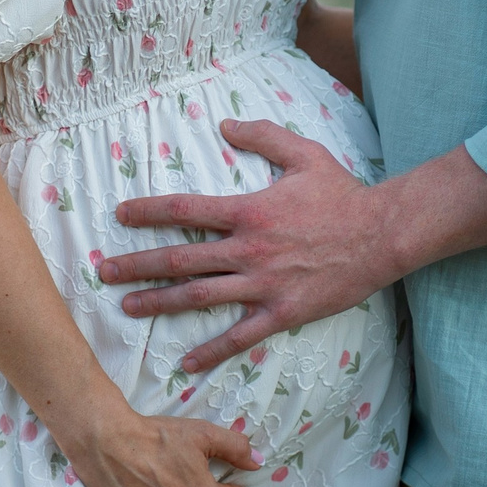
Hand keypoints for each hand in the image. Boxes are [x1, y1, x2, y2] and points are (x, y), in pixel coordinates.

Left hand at [99, 118, 396, 371]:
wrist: (381, 235)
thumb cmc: (342, 193)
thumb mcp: (303, 152)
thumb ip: (262, 136)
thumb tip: (225, 124)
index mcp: (248, 211)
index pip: (185, 210)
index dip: (148, 212)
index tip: (120, 216)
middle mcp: (247, 250)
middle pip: (180, 259)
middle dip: (138, 265)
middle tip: (105, 271)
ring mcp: (263, 284)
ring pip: (200, 296)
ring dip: (160, 303)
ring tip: (128, 308)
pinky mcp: (281, 312)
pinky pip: (239, 336)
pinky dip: (211, 350)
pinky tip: (186, 362)